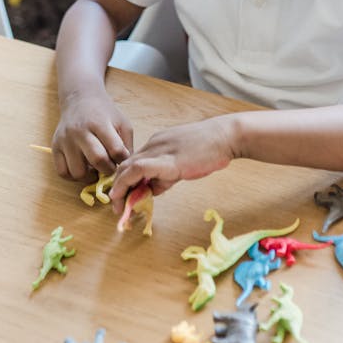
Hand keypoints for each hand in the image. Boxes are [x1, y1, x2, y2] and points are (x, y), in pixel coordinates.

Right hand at [52, 91, 132, 179]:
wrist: (80, 99)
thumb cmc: (104, 114)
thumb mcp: (121, 122)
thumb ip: (126, 144)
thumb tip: (124, 168)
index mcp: (99, 123)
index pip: (115, 149)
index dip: (122, 160)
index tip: (121, 159)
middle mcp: (80, 131)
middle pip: (97, 160)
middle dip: (108, 170)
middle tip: (110, 167)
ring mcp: (65, 140)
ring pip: (78, 171)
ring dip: (90, 176)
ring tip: (95, 168)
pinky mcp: (55, 147)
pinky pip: (63, 172)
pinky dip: (73, 177)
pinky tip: (82, 169)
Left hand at [109, 116, 236, 212]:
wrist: (226, 136)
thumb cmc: (210, 148)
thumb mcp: (183, 161)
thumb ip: (166, 175)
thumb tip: (153, 189)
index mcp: (157, 143)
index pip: (132, 162)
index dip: (123, 180)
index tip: (122, 197)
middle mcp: (154, 144)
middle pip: (125, 165)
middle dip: (117, 186)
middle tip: (117, 206)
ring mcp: (160, 150)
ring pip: (127, 167)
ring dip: (119, 188)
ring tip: (118, 206)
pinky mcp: (168, 160)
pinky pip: (140, 169)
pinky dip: (128, 183)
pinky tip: (126, 197)